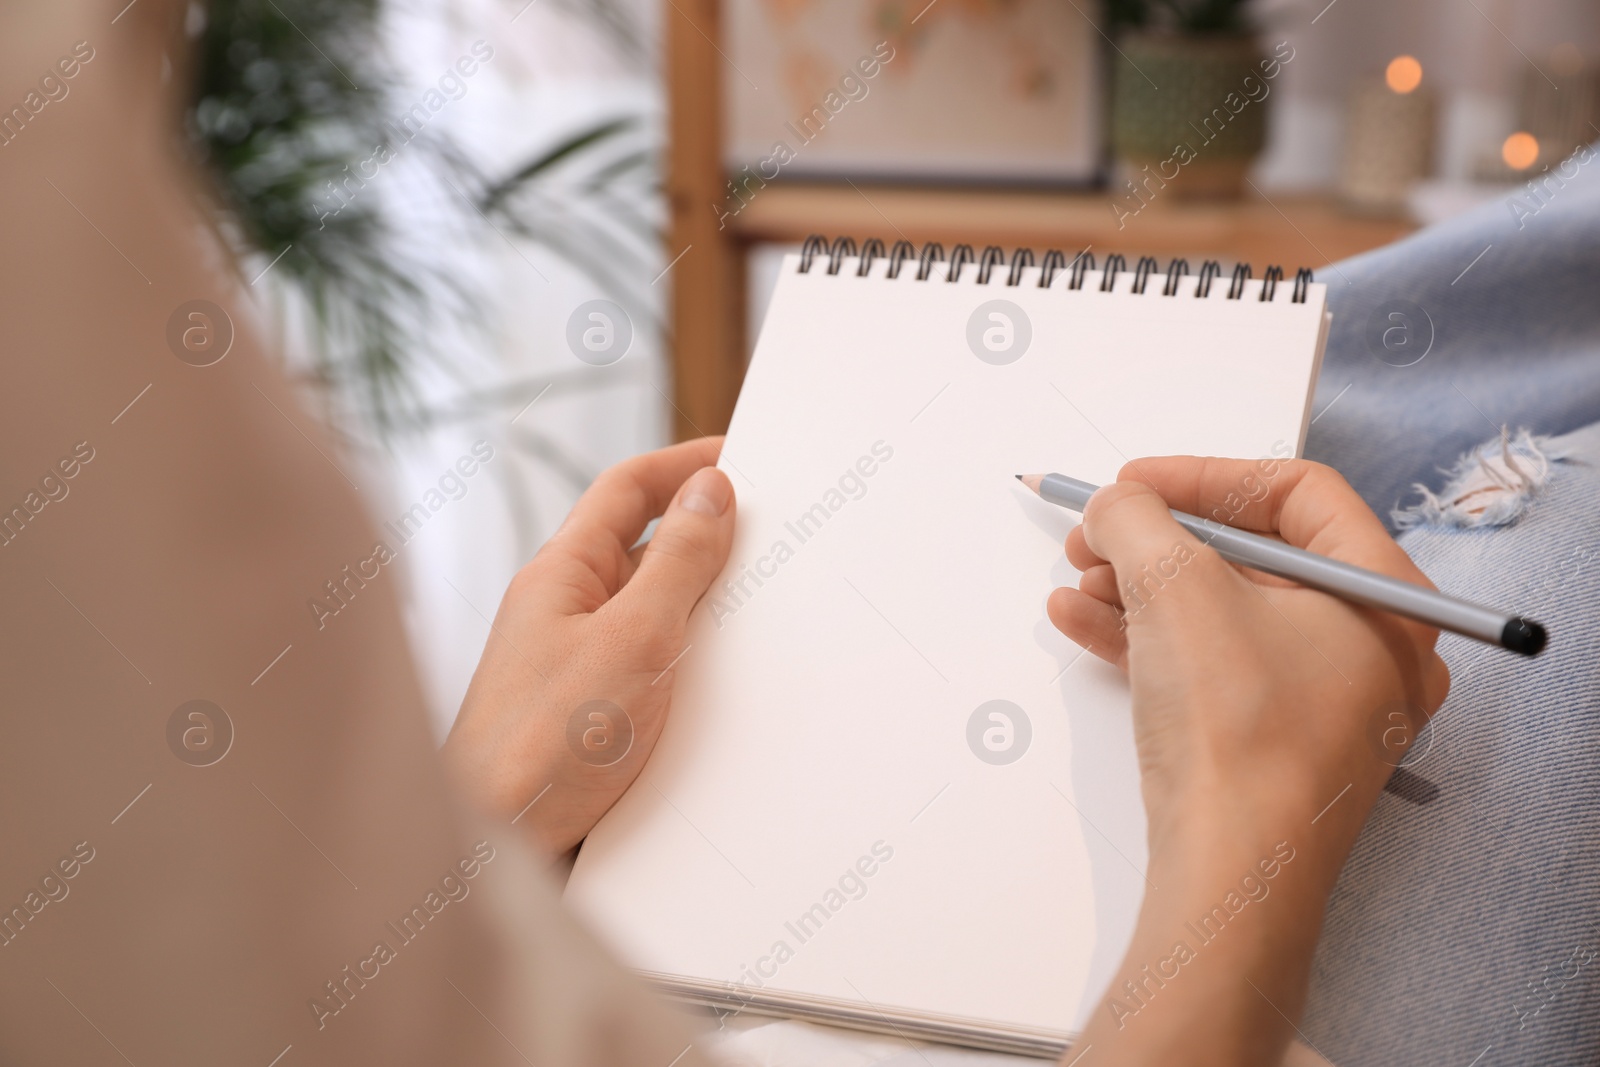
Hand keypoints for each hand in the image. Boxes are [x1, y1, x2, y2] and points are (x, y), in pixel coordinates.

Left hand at [442, 437, 734, 859]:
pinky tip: (725, 687)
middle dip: (705, 537)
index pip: (627, 490)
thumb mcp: (633, 639)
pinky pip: (649, 668)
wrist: (497, 852)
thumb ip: (678, 562)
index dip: (684, 464)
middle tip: (770, 535)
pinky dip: (690, 664)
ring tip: (761, 612)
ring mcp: (573, 666)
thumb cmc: (541, 746)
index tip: (741, 456)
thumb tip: (710, 492)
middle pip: (643, 548)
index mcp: (561, 575)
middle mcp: (562, 612)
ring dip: (702, 606)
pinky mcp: (588, 720)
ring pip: (650, 612)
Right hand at [1047, 457, 1448, 1064]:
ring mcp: (1324, 702)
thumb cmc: (1237, 731)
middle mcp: (1370, 647)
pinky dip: (1148, 639)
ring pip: (1223, 613)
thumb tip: (1116, 504)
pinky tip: (1080, 623)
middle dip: (1160, 539)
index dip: (1205, 476)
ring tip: (1076, 579)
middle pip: (1255, 555)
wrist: (1230, 874)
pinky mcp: (1275, 745)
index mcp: (1385, 595)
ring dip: (1140, 586)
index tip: (1134, 482)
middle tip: (1096, 534)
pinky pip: (1211, 667)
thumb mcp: (1174, 588)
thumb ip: (1137, 519)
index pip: (1298, 493)